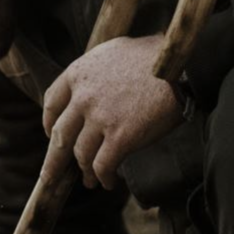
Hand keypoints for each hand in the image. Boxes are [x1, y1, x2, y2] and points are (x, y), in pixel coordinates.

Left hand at [41, 33, 181, 190]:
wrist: (184, 66)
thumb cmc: (156, 57)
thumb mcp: (115, 51)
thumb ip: (96, 71)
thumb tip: (90, 86)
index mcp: (79, 73)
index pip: (52, 102)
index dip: (49, 123)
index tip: (52, 135)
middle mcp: (83, 97)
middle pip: (60, 136)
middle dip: (54, 161)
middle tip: (49, 177)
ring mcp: (100, 118)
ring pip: (81, 154)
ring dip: (85, 171)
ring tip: (90, 181)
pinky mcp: (120, 137)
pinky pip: (103, 165)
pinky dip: (103, 177)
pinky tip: (109, 182)